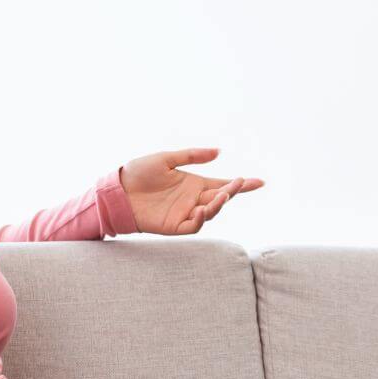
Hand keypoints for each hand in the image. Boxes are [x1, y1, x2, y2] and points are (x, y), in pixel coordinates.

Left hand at [119, 148, 263, 234]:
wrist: (117, 190)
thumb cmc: (139, 173)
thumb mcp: (166, 159)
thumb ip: (192, 156)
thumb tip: (219, 152)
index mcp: (194, 184)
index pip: (223, 184)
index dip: (241, 184)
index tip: (260, 182)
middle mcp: (193, 199)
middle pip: (221, 198)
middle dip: (234, 191)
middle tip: (240, 183)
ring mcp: (185, 213)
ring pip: (210, 213)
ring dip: (218, 205)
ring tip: (221, 195)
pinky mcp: (174, 226)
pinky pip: (192, 226)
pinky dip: (200, 220)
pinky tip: (201, 210)